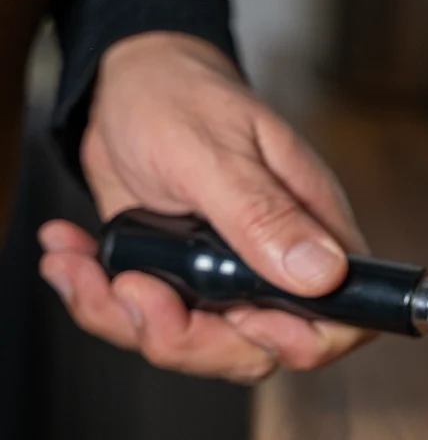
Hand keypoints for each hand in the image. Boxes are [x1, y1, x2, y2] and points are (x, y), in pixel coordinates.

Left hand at [38, 32, 372, 382]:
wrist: (129, 89)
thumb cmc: (183, 98)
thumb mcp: (216, 153)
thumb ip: (264, 216)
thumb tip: (323, 273)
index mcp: (311, 225)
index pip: (338, 316)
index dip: (296, 338)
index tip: (238, 318)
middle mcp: (275, 261)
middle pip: (257, 350)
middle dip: (186, 338)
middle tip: (136, 288)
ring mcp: (228, 277)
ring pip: (198, 347)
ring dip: (128, 320)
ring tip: (88, 268)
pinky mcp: (184, 282)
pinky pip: (151, 325)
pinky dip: (100, 304)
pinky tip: (77, 261)